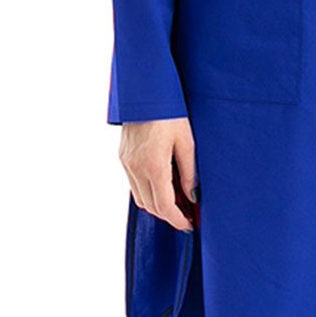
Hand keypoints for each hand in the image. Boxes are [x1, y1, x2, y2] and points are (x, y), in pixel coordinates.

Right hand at [119, 117, 198, 231]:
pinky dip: (147, 192)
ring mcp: (126, 163)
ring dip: (157, 205)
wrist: (145, 91)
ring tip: (177, 202)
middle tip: (187, 215)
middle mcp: (135, 168)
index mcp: (153, 165)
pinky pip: (133, 184)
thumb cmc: (170, 112)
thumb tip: (192, 197)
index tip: (189, 225)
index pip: (164, 206)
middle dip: (169, 215)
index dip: (177, 220)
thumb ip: (189, 172)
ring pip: (139, 198)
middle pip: (150, 206)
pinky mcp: (123, 157)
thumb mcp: (187, 141)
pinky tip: (162, 185)